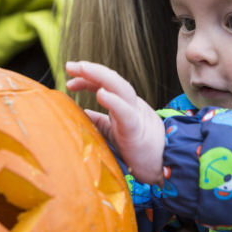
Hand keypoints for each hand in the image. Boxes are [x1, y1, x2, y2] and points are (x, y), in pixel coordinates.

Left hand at [66, 61, 164, 183]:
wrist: (163, 166)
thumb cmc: (140, 151)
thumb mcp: (114, 131)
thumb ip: (100, 121)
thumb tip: (81, 112)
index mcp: (126, 105)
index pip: (105, 85)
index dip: (88, 79)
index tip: (69, 81)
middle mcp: (132, 105)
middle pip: (113, 80)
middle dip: (91, 70)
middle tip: (70, 65)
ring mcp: (136, 114)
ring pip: (121, 88)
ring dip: (100, 76)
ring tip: (83, 68)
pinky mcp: (137, 129)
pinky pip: (126, 112)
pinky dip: (114, 101)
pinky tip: (101, 93)